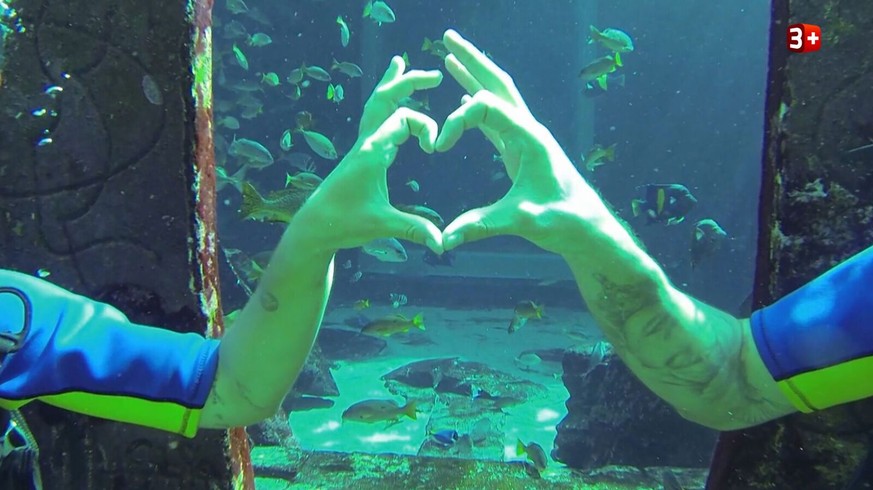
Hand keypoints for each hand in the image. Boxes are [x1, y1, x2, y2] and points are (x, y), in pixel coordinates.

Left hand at [290, 56, 444, 254]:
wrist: (314, 226)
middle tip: (434, 74)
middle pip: (385, 99)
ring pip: (375, 105)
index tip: (435, 149)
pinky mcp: (360, 154)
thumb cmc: (343, 223)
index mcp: (371, 152)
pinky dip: (386, 104)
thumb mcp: (381, 225)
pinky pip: (374, 119)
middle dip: (409, 82)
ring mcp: (361, 146)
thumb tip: (442, 244)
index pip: (403, 119)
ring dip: (390, 84)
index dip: (426, 127)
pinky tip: (391, 102)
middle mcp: (365, 143)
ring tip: (399, 63)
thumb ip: (413, 230)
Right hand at [436, 30, 598, 255]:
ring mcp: (526, 137)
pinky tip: (464, 97)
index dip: (457, 121)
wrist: (586, 226)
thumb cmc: (563, 220)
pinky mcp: (521, 149)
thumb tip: (446, 239)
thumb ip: (483, 226)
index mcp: (530, 137)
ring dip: (474, 75)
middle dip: (472, 59)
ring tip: (451, 56)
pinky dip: (477, 104)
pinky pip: (496, 118)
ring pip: (497, 96)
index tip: (439, 147)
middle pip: (497, 83)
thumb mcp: (522, 221)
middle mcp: (529, 129)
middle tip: (448, 37)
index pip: (486, 107)